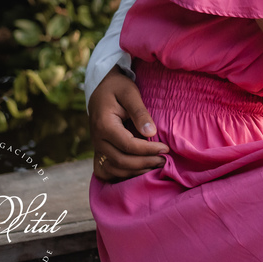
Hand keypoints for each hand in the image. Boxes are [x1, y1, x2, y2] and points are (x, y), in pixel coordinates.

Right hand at [90, 66, 168, 181]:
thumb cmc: (118, 87)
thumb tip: (151, 133)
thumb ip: (140, 112)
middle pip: (121, 161)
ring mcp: (97, 147)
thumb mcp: (130, 93)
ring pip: (114, 168)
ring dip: (136, 171)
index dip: (148, 150)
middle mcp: (97, 139)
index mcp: (104, 125)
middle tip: (164, 160)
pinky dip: (124, 174)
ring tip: (156, 165)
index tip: (165, 148)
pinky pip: (108, 169)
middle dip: (145, 163)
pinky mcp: (99, 150)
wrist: (101, 88)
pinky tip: (140, 169)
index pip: (128, 145)